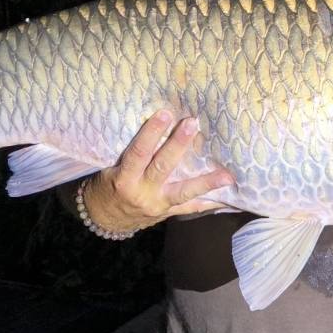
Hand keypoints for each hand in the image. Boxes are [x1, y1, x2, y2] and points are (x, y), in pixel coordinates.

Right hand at [81, 109, 234, 235]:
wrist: (103, 219)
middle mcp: (142, 192)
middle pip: (162, 167)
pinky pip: (190, 208)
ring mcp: (157, 205)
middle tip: (193, 124)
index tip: (165, 113)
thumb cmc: (107, 186)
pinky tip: (228, 199)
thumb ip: (133, 154)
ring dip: (206, 182)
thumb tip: (158, 126)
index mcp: (124, 178)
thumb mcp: (111, 168)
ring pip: (183, 192)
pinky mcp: (167, 213)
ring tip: (226, 176)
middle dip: (178, 145)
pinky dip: (209, 203)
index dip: (151, 132)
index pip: (139, 152)